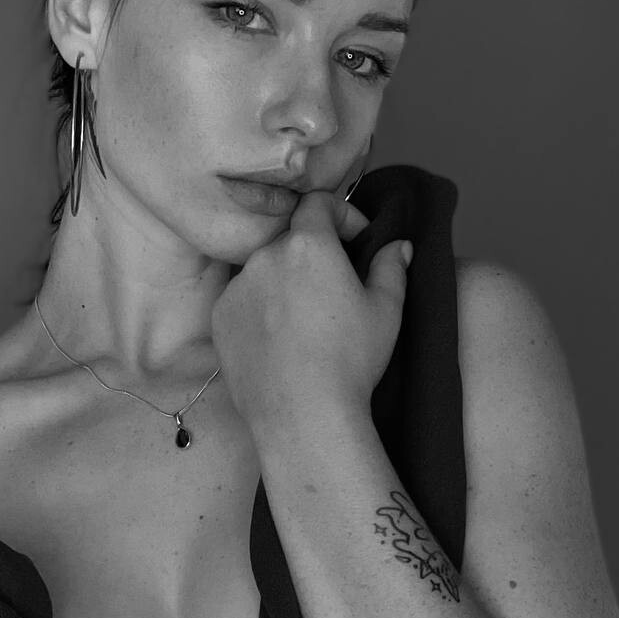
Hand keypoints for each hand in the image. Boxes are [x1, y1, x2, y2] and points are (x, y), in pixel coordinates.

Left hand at [211, 189, 410, 431]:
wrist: (302, 414)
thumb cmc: (351, 361)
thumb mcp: (386, 310)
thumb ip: (390, 267)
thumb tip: (398, 245)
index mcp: (308, 245)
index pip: (317, 203)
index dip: (340, 214)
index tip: (355, 240)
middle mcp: (265, 256)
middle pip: (290, 238)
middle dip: (314, 253)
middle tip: (334, 286)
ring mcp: (237, 286)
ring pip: (264, 269)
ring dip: (284, 280)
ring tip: (306, 320)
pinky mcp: (220, 316)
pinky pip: (243, 299)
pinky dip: (260, 308)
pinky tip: (280, 339)